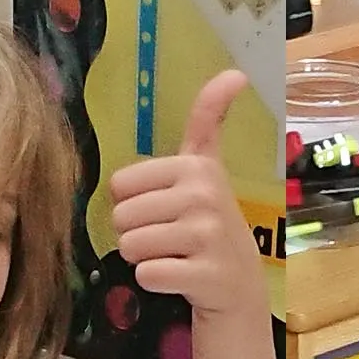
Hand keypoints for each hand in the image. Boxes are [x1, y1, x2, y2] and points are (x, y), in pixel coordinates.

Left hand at [108, 74, 264, 317]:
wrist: (240, 287)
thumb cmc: (210, 225)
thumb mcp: (207, 170)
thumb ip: (208, 122)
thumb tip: (237, 72)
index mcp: (198, 167)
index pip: (119, 185)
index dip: (133, 202)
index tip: (166, 209)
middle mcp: (205, 195)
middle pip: (122, 216)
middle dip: (137, 233)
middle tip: (170, 240)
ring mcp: (208, 236)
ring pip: (130, 246)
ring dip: (144, 258)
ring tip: (175, 257)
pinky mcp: (205, 274)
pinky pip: (147, 274)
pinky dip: (156, 281)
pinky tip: (181, 279)